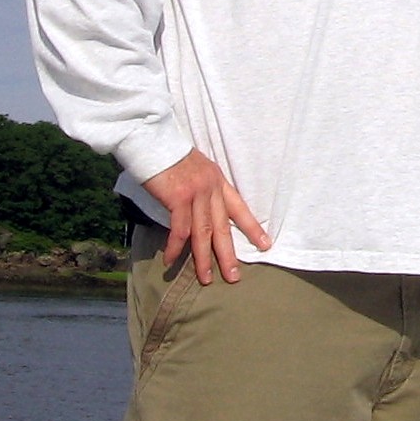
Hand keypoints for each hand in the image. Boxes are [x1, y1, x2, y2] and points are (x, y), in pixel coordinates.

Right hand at [141, 148, 270, 284]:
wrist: (153, 141)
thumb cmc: (170, 157)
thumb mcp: (196, 171)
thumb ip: (202, 191)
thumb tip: (200, 214)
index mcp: (218, 181)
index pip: (239, 208)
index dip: (252, 227)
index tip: (265, 244)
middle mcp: (211, 188)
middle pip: (223, 227)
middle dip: (229, 254)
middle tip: (234, 277)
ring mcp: (196, 193)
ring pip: (203, 232)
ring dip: (203, 259)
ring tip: (206, 279)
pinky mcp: (179, 198)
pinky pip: (179, 229)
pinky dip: (175, 247)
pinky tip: (171, 261)